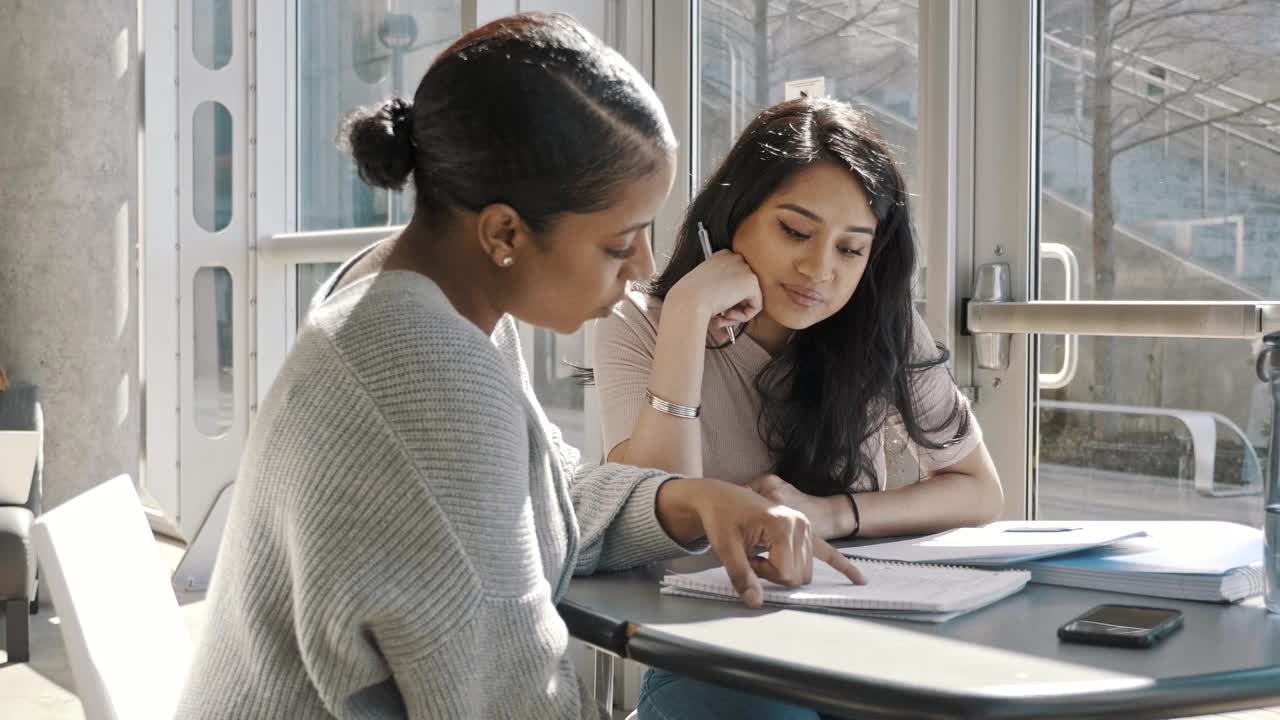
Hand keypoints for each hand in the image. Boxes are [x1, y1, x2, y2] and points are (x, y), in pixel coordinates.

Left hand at [656, 478, 865, 607]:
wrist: (722, 497)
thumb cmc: (722, 518)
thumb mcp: (725, 546)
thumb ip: (740, 575)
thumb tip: (754, 603)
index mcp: (784, 524)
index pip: (785, 572)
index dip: (763, 574)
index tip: (747, 558)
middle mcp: (801, 524)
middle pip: (798, 575)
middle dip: (774, 575)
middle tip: (753, 557)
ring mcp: (807, 527)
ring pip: (805, 572)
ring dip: (783, 571)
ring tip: (762, 553)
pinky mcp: (807, 531)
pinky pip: (828, 553)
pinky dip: (843, 567)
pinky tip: (859, 580)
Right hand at [667, 250, 762, 342]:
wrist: (689, 300)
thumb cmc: (689, 298)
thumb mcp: (703, 288)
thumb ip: (719, 291)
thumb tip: (729, 312)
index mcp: (721, 256)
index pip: (735, 278)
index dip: (728, 297)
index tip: (718, 307)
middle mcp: (734, 258)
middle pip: (744, 288)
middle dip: (734, 306)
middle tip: (720, 318)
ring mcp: (744, 268)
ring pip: (750, 298)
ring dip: (737, 313)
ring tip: (721, 319)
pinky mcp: (751, 282)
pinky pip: (756, 305)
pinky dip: (744, 316)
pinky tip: (728, 316)